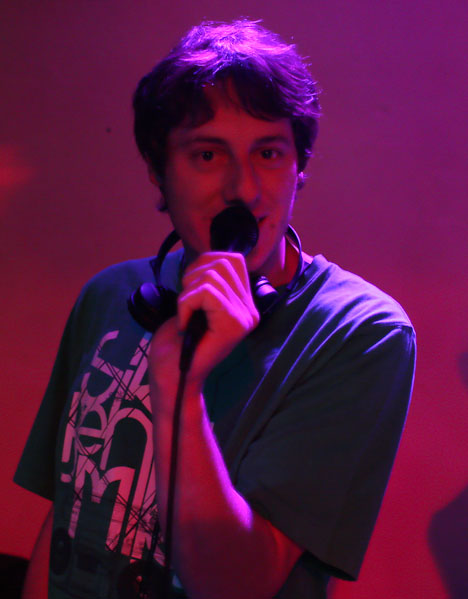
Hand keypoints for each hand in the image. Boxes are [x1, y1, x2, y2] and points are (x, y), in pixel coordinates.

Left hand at [149, 252, 259, 397]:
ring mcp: (245, 318)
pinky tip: (184, 324)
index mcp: (245, 304)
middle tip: (185, 303)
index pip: (233, 259)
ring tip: (185, 315)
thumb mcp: (194, 302)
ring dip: (187, 293)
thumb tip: (206, 255)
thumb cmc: (177, 342)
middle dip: (194, 274)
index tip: (189, 288)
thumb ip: (208, 279)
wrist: (171, 375)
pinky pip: (204, 293)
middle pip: (224, 262)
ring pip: (212, 276)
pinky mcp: (233, 324)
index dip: (204, 263)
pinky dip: (185, 304)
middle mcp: (251, 310)